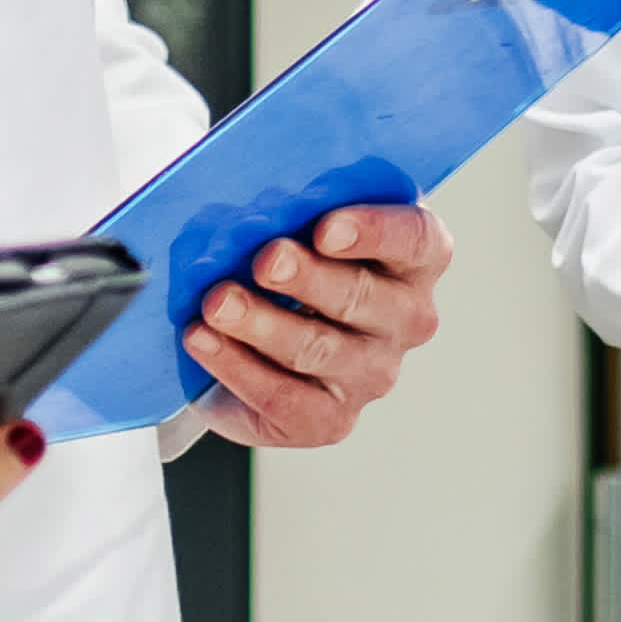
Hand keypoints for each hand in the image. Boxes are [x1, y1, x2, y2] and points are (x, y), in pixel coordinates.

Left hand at [195, 200, 447, 446]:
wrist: (257, 337)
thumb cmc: (289, 264)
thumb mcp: (299, 223)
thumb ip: (295, 208)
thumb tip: (253, 201)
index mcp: (414, 260)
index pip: (417, 240)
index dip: (375, 232)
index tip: (325, 228)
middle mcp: (406, 320)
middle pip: (363, 296)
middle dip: (309, 278)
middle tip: (265, 260)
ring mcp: (373, 375)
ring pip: (318, 350)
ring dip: (262, 323)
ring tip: (218, 303)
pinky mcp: (331, 420)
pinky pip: (284, 398)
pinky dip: (237, 367)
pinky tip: (204, 340)